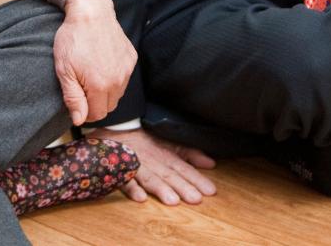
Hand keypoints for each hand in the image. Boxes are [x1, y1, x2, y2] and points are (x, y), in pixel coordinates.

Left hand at [54, 0, 136, 124]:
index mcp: (100, 86)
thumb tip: (79, 120)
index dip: (84, 112)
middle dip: (95, 102)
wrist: (91, 12)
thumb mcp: (64, 70)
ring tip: (91, 73)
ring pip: (117, 93)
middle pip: (109, 106)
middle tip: (81, 86)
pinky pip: (124, 77)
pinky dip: (114, 76)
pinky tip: (102, 62)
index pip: (97, 114)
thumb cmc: (73, 39)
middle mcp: (118, 80)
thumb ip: (73, 98)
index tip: (77, 100)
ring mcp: (127, 69)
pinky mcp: (131, 58)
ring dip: (106, 90)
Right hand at [91, 127, 215, 204]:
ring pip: (150, 178)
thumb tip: (211, 164)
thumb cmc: (148, 142)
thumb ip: (191, 155)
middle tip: (195, 199)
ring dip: (160, 189)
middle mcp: (154, 162)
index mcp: (167, 156)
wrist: (118, 130)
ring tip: (172, 201)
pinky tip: (140, 198)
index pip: (184, 169)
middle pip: (169, 175)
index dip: (197, 179)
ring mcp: (137, 166)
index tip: (210, 191)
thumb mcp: (171, 145)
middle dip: (182, 187)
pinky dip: (132, 188)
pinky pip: (125, 180)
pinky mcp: (121, 170)